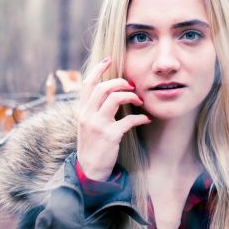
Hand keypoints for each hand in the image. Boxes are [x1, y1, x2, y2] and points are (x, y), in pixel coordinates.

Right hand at [76, 57, 150, 180]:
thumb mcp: (88, 124)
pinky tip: (146, 119)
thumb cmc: (93, 144)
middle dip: (120, 82)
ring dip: (131, 96)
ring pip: (114, 98)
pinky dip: (140, 117)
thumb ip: (95, 107)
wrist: (90, 169)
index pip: (88, 83)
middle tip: (132, 86)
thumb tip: (111, 90)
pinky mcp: (110, 136)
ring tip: (140, 100)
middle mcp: (87, 115)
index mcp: (82, 110)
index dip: (98, 69)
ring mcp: (98, 125)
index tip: (109, 59)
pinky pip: (128, 120)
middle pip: (102, 87)